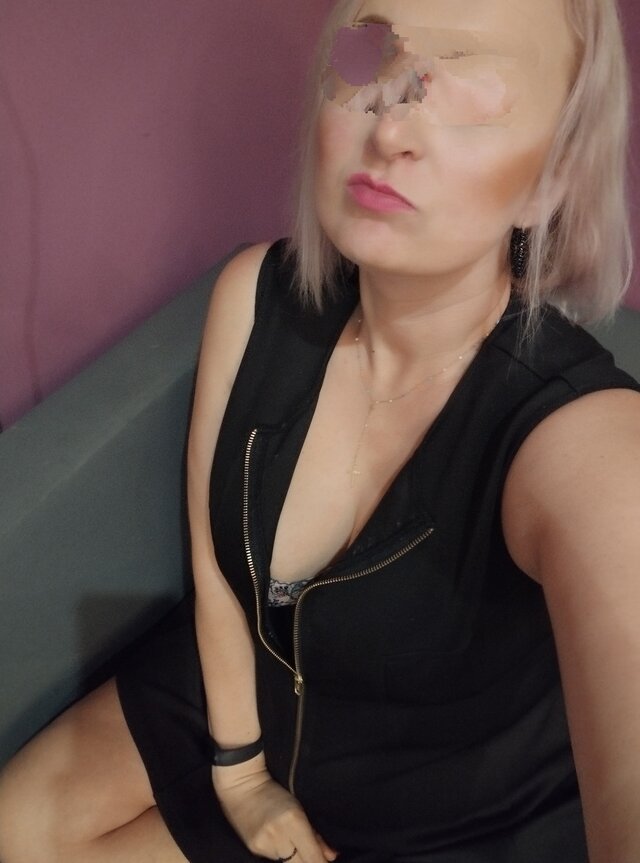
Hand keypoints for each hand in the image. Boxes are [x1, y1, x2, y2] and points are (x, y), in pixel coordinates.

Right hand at [213, 760, 337, 862]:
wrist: (242, 786)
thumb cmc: (275, 792)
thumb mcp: (299, 807)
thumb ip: (315, 834)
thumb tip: (332, 856)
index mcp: (294, 821)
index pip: (313, 857)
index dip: (323, 862)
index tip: (328, 861)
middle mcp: (279, 836)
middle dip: (310, 861)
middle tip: (312, 854)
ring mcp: (265, 845)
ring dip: (294, 858)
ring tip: (292, 842)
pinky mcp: (254, 850)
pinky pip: (274, 859)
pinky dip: (280, 853)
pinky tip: (278, 841)